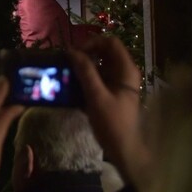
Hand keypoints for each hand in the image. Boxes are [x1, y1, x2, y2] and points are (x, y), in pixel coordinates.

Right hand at [69, 36, 149, 187]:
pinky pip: (97, 78)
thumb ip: (85, 72)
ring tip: (65, 73)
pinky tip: (71, 86)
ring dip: (82, 67)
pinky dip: (84, 79)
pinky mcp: (111, 93)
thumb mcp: (96, 96)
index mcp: (126, 69)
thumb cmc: (113, 123)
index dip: (91, 43)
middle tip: (67, 63)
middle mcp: (124, 72)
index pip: (110, 42)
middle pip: (103, 52)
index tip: (74, 54)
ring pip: (99, 65)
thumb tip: (71, 51)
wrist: (124, 150)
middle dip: (84, 54)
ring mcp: (118, 83)